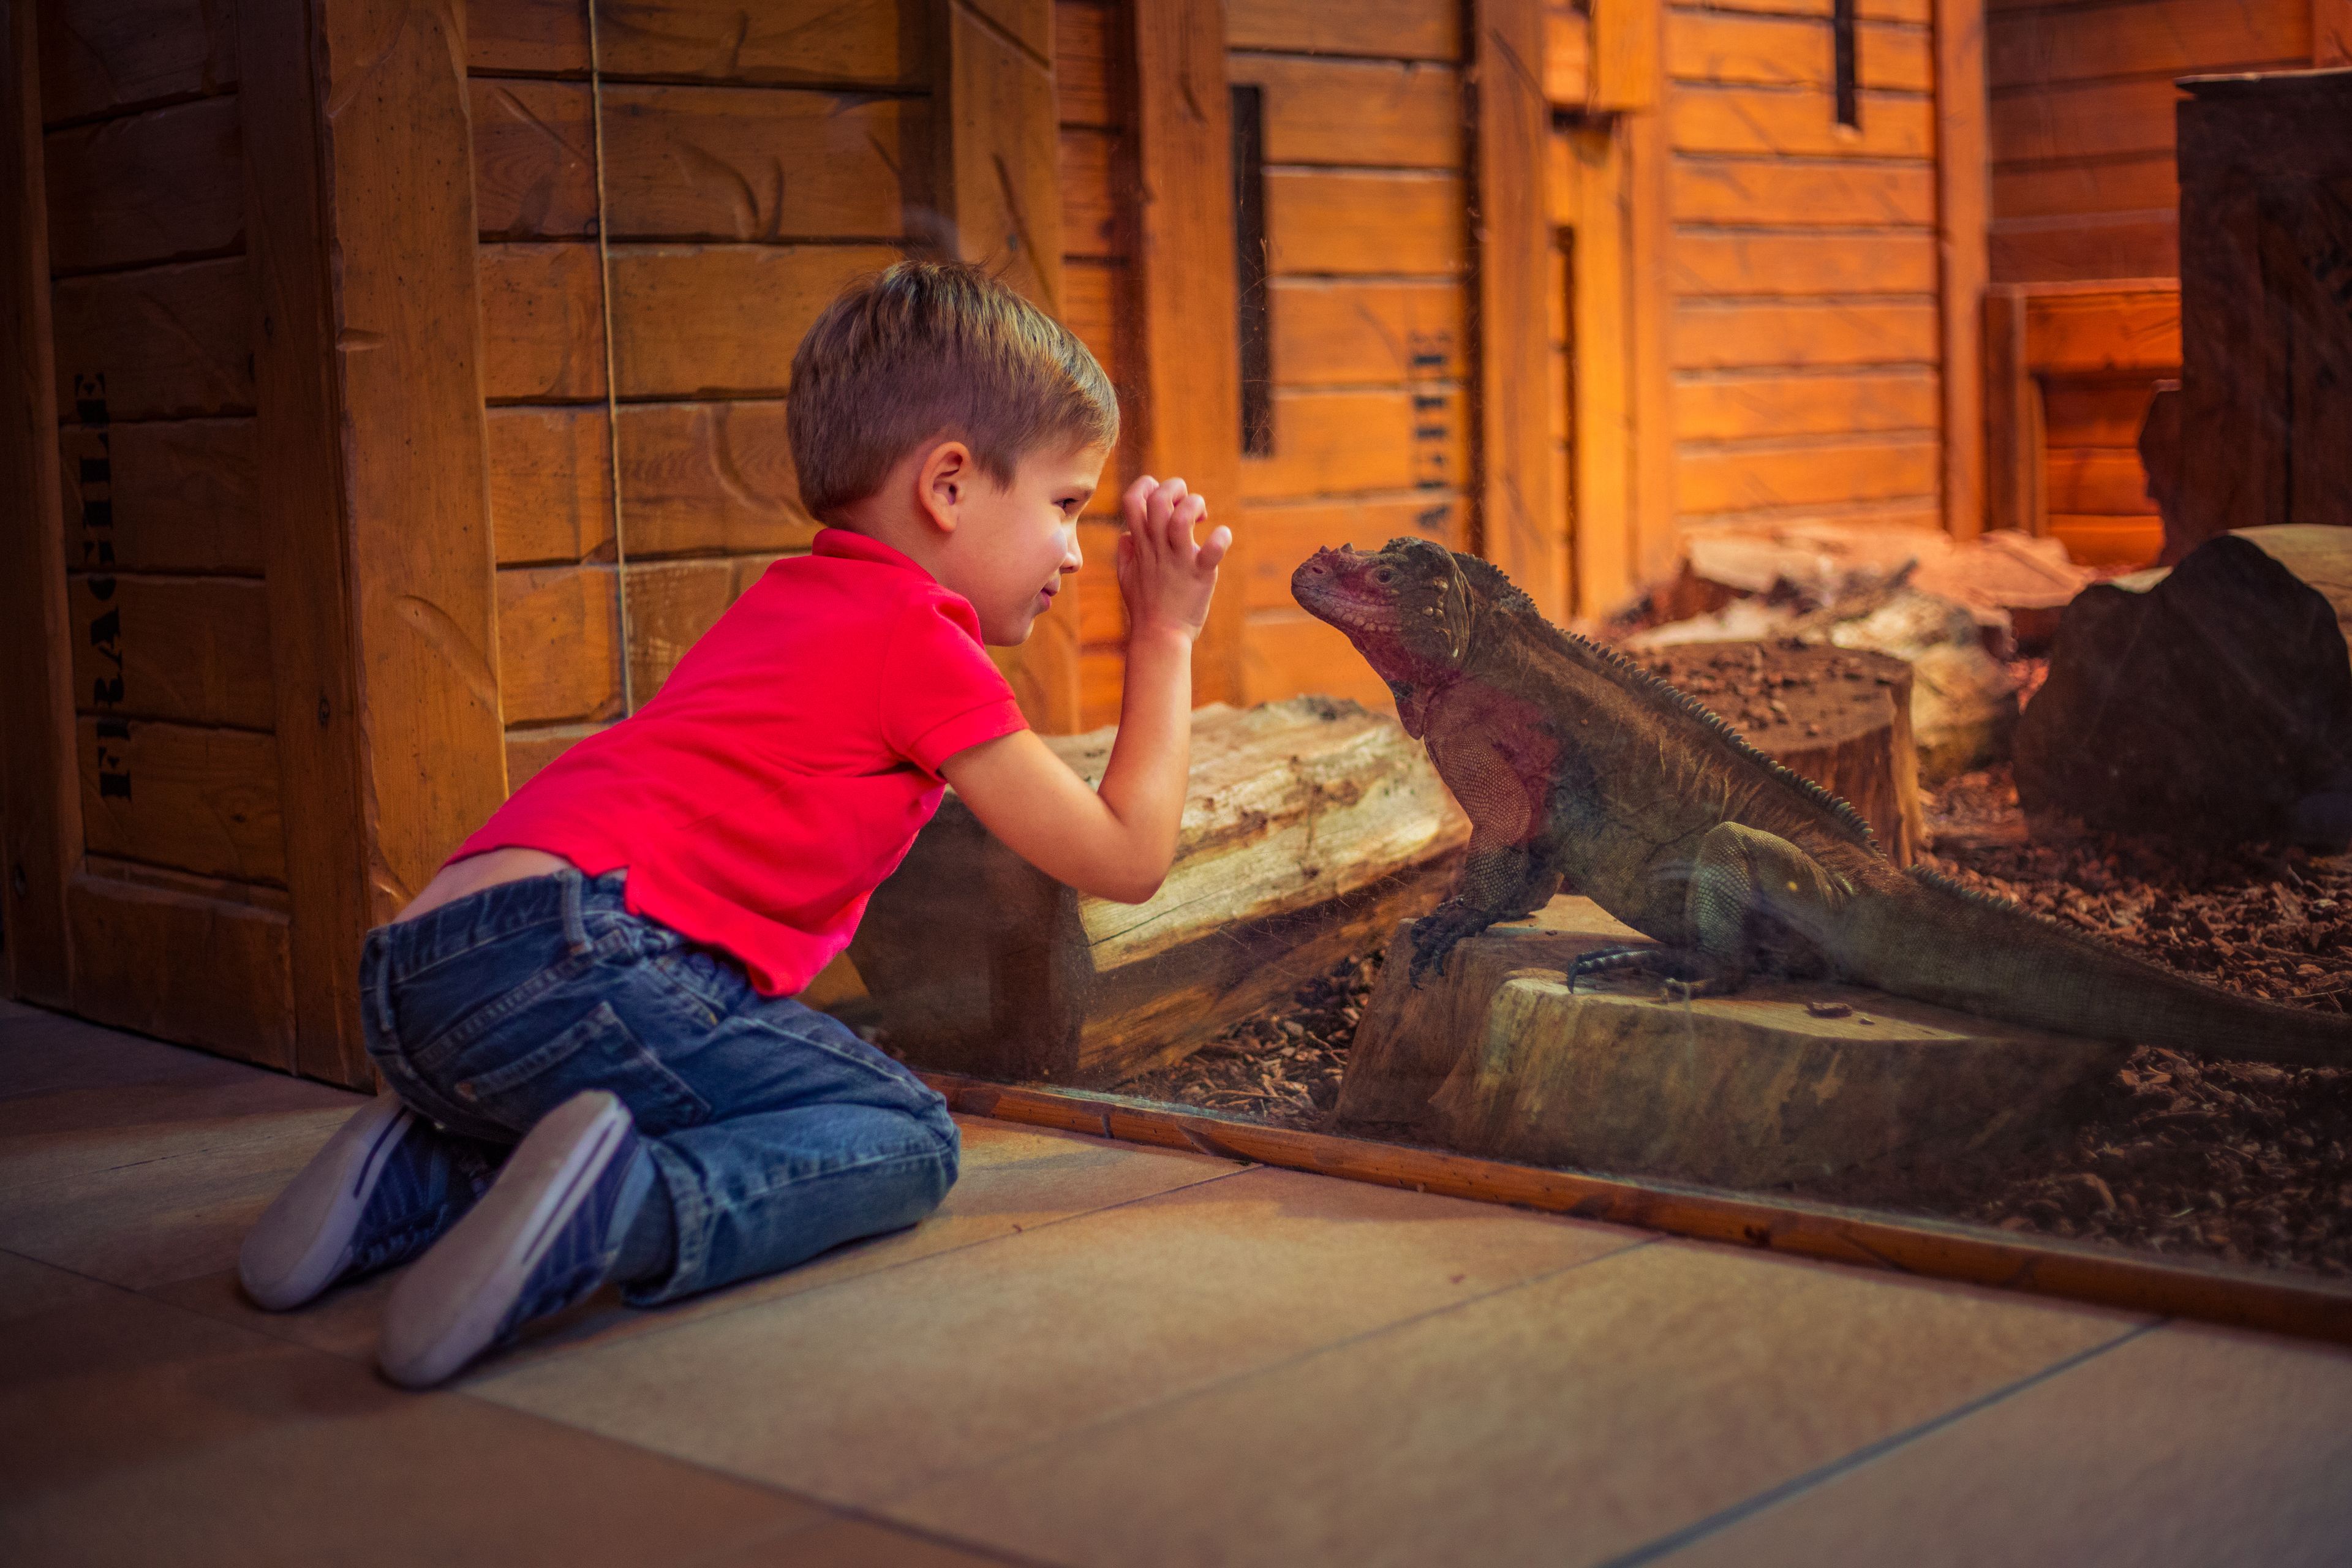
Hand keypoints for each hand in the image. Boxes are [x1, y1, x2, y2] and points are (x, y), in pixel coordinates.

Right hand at [1116, 475, 1229, 641]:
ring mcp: (1179, 560)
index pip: (1132, 498)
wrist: (1160, 636)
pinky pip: (1213, 550)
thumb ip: (1125, 551)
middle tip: (1187, 506)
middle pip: (1158, 498)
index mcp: (1140, 544)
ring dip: (1195, 506)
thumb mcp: (1125, 575)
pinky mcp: (1201, 574)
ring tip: (1202, 517)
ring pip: (1183, 517)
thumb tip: (1127, 534)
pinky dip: (1222, 538)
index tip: (1162, 501)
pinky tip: (1222, 537)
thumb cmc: (1145, 606)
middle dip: (1175, 488)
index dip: (1146, 486)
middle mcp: (1158, 547)